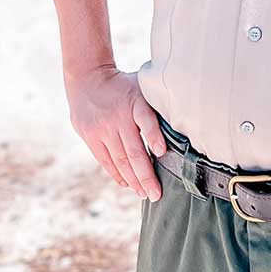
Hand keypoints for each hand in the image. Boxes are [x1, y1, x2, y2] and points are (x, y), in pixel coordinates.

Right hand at [66, 62, 168, 201]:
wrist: (87, 77)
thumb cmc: (123, 85)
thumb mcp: (142, 85)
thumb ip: (156, 104)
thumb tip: (183, 121)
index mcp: (135, 102)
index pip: (146, 119)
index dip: (154, 136)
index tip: (162, 152)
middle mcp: (118, 117)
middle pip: (133, 152)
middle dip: (146, 176)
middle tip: (156, 194)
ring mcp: (102, 129)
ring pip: (120, 161)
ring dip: (133, 180)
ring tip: (145, 193)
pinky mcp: (90, 137)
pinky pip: (106, 161)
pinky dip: (117, 175)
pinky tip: (127, 184)